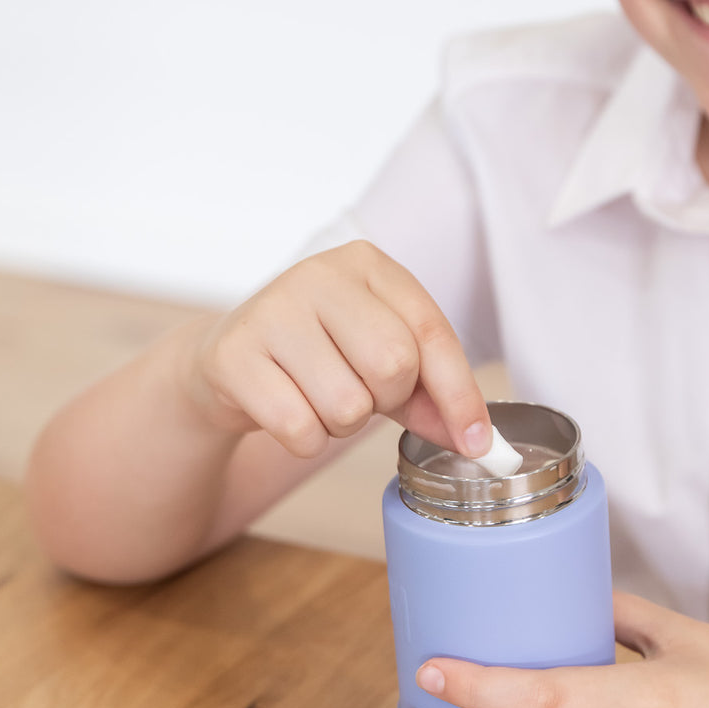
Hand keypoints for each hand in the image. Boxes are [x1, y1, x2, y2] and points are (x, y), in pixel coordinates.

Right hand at [179, 240, 490, 458]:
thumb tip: (477, 443)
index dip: (460, 393)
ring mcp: (271, 310)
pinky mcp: (233, 355)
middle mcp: (318, 274)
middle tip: (359, 393)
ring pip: (346, 405)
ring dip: (340, 425)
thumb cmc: (320, 356)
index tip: (477, 442)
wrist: (231, 360)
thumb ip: (431, 395)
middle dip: (384, 401)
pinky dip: (305, 440)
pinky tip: (286, 410)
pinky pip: (299, 427)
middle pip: (393, 365)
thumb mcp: (380, 361)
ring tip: (316, 398)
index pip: (431, 331)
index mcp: (367, 264)